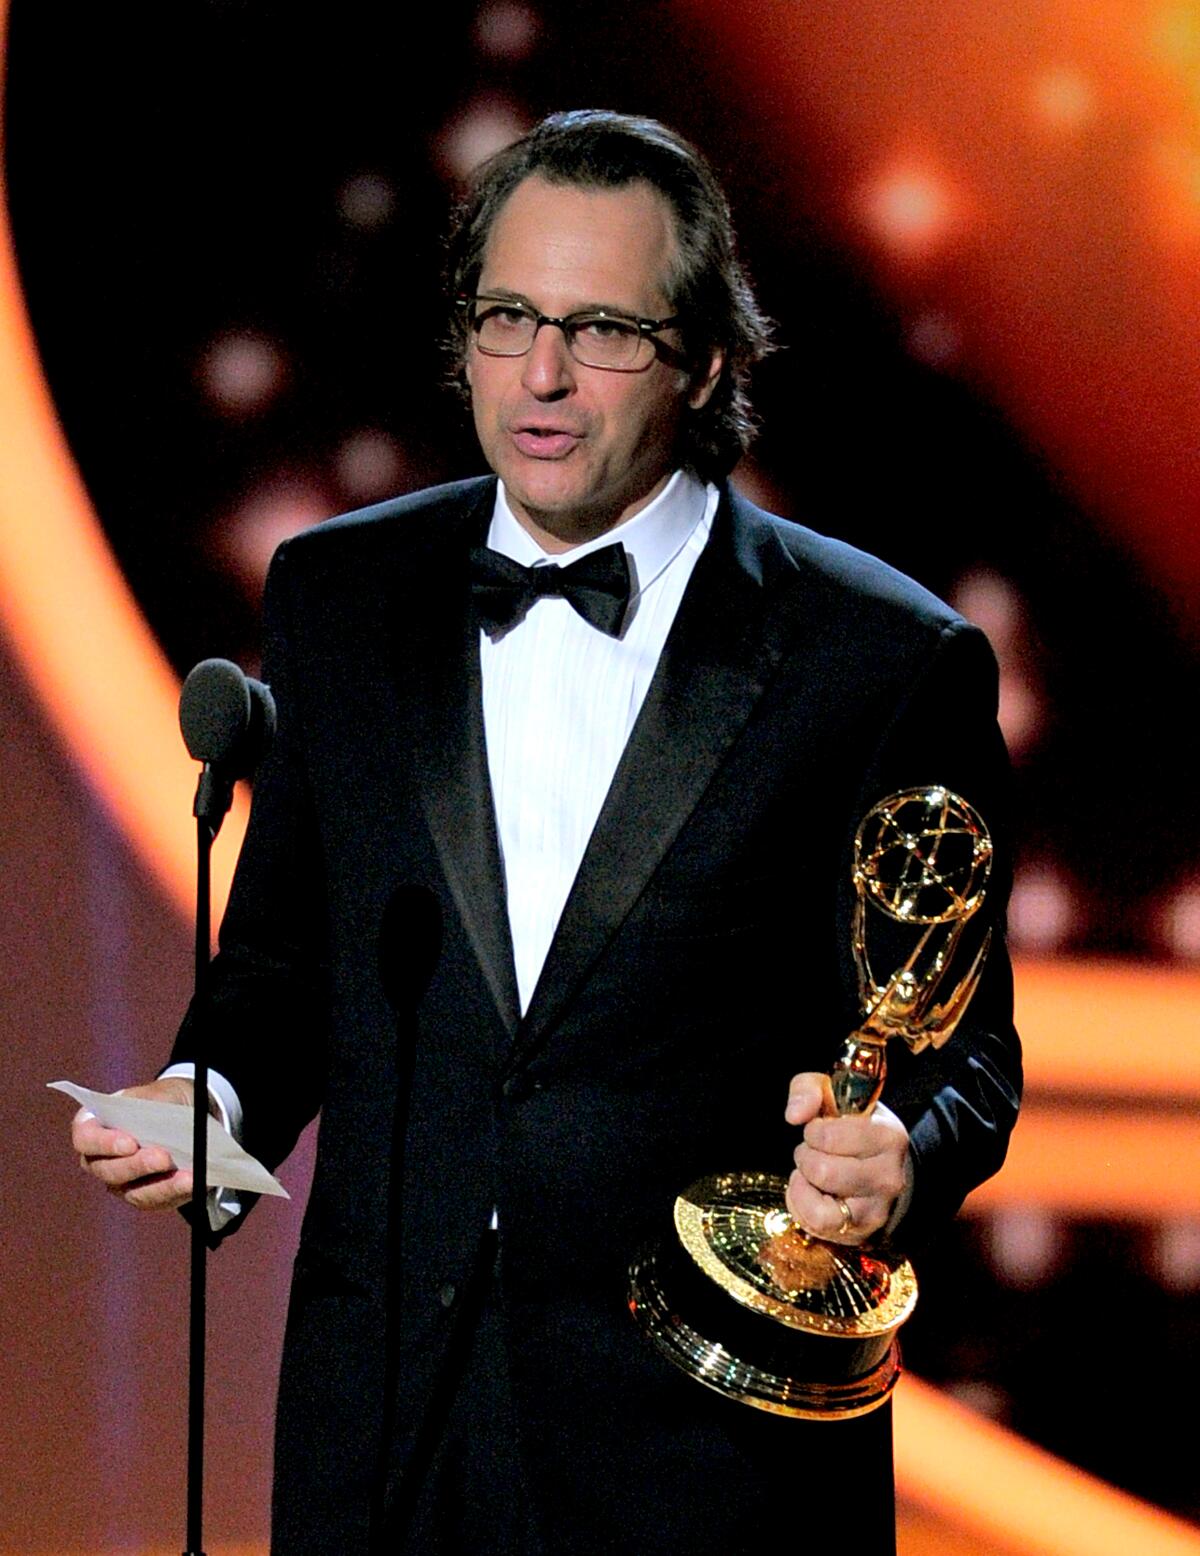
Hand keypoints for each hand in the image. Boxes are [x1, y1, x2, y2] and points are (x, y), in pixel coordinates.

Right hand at [72, 1077, 196, 1210]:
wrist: (180, 1113)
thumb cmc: (160, 1101)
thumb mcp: (157, 1094)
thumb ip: (153, 1108)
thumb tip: (161, 1128)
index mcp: (92, 1126)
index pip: (85, 1138)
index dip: (104, 1143)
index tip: (130, 1143)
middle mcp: (99, 1159)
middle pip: (108, 1171)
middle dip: (138, 1166)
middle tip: (164, 1158)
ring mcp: (119, 1182)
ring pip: (133, 1192)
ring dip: (162, 1186)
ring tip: (188, 1177)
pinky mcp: (143, 1195)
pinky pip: (157, 1200)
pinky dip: (177, 1192)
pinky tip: (195, 1182)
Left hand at [783, 1073, 911, 1243]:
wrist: (877, 1163)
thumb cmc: (848, 1124)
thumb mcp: (831, 1094)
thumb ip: (808, 1090)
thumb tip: (794, 1115)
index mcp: (888, 1136)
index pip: (830, 1137)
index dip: (813, 1131)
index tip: (819, 1129)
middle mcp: (889, 1176)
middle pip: (821, 1171)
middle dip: (806, 1157)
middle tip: (814, 1151)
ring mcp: (877, 1208)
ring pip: (819, 1205)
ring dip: (805, 1184)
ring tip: (813, 1172)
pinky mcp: (861, 1230)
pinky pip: (817, 1223)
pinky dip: (802, 1206)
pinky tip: (811, 1191)